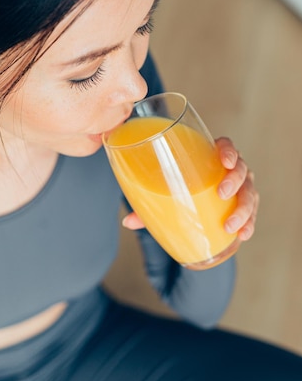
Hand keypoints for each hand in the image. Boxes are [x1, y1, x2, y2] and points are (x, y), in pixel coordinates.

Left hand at [122, 136, 258, 241]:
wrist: (190, 198)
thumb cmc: (177, 187)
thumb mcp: (163, 192)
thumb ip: (147, 204)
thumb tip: (128, 222)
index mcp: (211, 156)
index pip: (226, 145)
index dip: (229, 150)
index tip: (224, 161)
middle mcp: (230, 169)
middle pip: (241, 169)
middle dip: (235, 181)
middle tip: (222, 193)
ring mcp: (239, 187)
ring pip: (249, 192)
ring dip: (243, 208)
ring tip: (230, 225)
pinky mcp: (242, 206)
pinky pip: (251, 212)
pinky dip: (249, 223)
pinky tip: (243, 235)